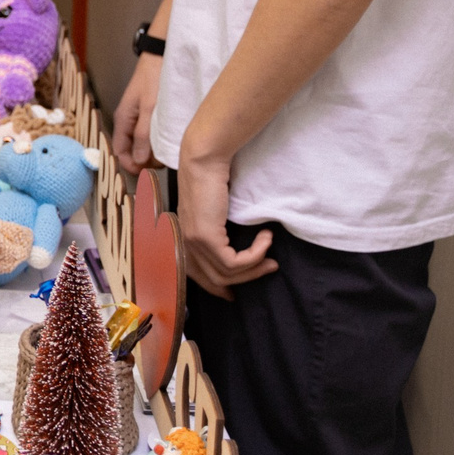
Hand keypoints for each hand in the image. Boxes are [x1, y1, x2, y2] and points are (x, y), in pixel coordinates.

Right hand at [112, 51, 163, 174]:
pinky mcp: (150, 114)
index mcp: (123, 120)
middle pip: (131, 151)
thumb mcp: (149, 108)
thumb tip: (138, 160)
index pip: (119, 152)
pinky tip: (170, 141)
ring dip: (153, 152)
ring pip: (142, 144)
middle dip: (144, 162)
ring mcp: (139, 118)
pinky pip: (150, 135)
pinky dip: (158, 142)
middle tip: (162, 165)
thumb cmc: (154, 78)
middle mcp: (129, 121)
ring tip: (168, 153)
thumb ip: (143, 135)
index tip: (146, 175)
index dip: (130, 166)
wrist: (162, 55)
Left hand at [175, 147, 276, 296]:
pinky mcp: (205, 238)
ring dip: (255, 266)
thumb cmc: (212, 180)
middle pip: (216, 280)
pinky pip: (235, 261)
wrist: (205, 160)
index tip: (235, 293)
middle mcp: (184, 244)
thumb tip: (234, 253)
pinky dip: (255, 254)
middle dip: (246, 279)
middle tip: (270, 268)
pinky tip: (265, 238)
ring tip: (271, 253)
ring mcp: (193, 242)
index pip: (197, 276)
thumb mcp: (212, 212)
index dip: (218, 288)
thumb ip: (216, 232)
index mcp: (182, 239)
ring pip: (227, 273)